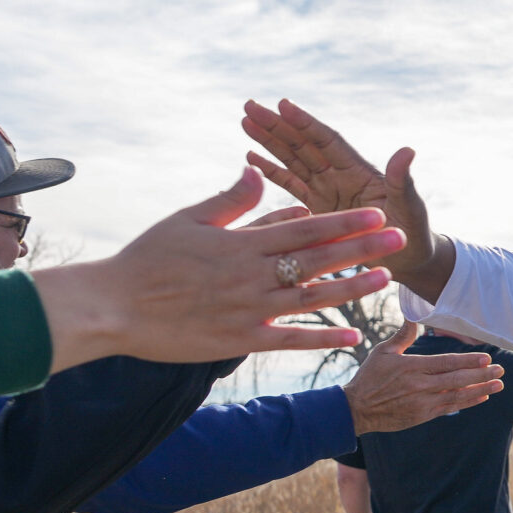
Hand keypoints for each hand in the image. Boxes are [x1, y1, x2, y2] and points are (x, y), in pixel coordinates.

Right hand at [31, 169, 402, 372]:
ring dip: (353, 289)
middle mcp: (253, 276)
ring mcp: (250, 310)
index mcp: (243, 244)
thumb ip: (229, 200)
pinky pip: (291, 339)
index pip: (306, 229)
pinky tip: (354, 335)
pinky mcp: (242, 340)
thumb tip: (256, 172)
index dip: (345, 222)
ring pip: (314, 298)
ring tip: (386, 279)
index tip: (376, 214)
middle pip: (319, 260)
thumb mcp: (188, 219)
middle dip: (363, 249)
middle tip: (399, 240)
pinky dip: (323, 338)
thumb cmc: (146, 259)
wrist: (114, 307)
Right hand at [240, 98, 454, 297]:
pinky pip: (291, 184)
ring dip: (269, 141)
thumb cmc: (413, 231)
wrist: (409, 258)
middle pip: (303, 144)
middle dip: (277, 126)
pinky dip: (271, 172)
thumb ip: (401, 179)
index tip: (282, 105)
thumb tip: (407, 151)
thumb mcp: (409, 205)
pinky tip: (250, 157)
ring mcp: (327, 190)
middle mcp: (340, 176)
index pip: (327, 141)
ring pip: (293, 159)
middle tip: (249, 106)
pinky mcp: (318, 207)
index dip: (305, 124)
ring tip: (245, 121)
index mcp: (358, 171)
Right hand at [343, 322, 504, 433]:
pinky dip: (468, 402)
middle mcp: (420, 385)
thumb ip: (402, 335)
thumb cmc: (370, 377)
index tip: (487, 357)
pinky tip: (483, 396)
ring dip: (480, 389)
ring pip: (458, 395)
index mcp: (412, 367)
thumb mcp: (383, 352)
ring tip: (499, 383)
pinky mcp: (423, 415)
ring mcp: (423, 402)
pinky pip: (450, 407)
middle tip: (500, 369)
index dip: (468, 361)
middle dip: (481, 374)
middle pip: (457, 379)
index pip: (446, 363)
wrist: (356, 409)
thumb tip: (413, 315)